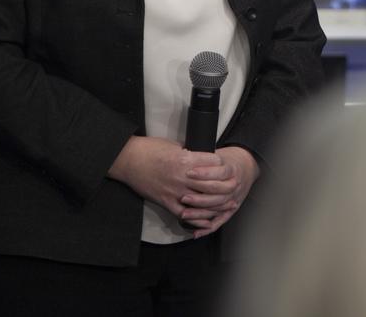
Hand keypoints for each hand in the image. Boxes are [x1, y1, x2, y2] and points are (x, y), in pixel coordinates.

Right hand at [107, 135, 222, 217]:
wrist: (128, 160)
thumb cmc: (149, 149)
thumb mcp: (174, 145)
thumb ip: (190, 152)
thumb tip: (201, 155)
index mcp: (186, 160)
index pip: (214, 164)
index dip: (223, 165)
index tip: (228, 167)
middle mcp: (183, 177)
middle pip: (212, 185)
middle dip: (226, 187)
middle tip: (236, 187)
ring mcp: (175, 191)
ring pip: (202, 202)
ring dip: (218, 205)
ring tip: (229, 205)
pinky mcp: (166, 202)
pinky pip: (185, 214)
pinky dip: (198, 219)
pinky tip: (208, 220)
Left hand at [179, 145, 260, 237]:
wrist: (247, 166)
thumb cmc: (229, 161)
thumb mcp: (219, 155)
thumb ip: (205, 158)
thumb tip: (184, 153)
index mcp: (232, 169)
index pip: (219, 172)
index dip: (204, 173)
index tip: (189, 172)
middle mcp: (235, 185)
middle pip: (219, 192)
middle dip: (200, 196)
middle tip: (184, 196)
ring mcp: (234, 198)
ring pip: (218, 208)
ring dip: (200, 212)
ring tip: (184, 213)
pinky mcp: (232, 209)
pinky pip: (220, 221)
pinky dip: (208, 228)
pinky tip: (196, 232)